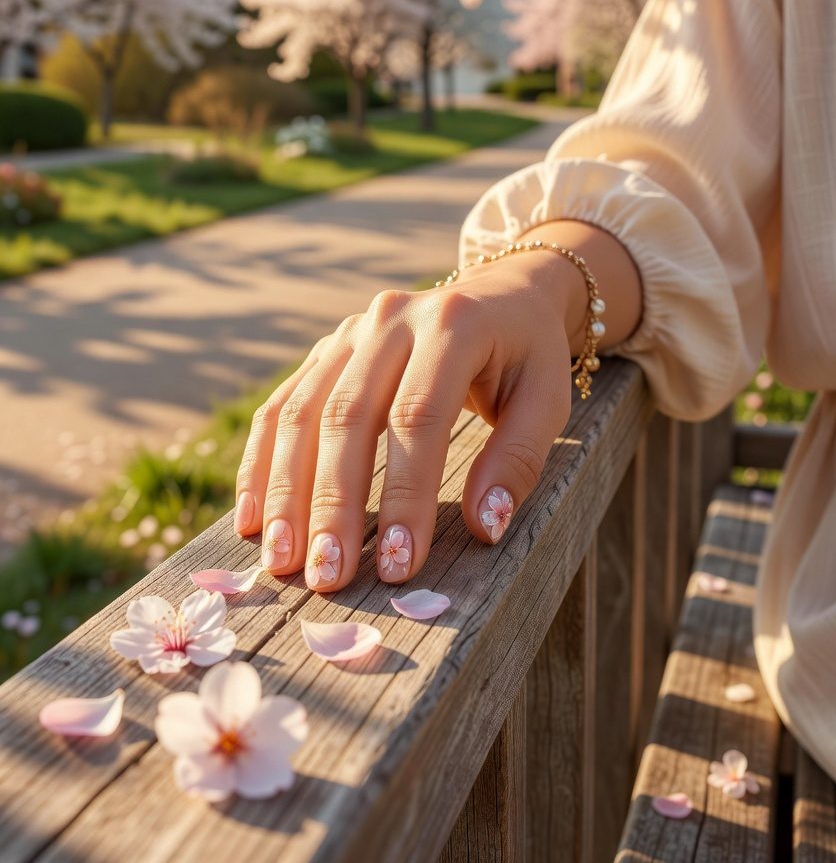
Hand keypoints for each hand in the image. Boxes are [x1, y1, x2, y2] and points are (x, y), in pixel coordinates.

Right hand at [233, 248, 582, 590]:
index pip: (418, 416)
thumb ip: (519, 459)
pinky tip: (252, 518)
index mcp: (453, 324)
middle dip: (334, 503)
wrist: (501, 293)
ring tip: (282, 561)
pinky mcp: (326, 349)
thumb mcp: (547, 399)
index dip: (406, 493)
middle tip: (328, 576)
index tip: (400, 565)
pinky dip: (262, 462)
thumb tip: (486, 527)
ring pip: (303, 411)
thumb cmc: (527, 357)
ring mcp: (350, 331)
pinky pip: (283, 405)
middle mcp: (391, 319)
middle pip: (348, 414)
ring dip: (286, 491)